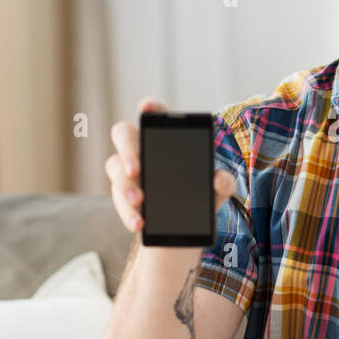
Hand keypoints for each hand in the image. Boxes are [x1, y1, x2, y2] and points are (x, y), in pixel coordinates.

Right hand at [106, 97, 236, 233]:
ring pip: (114, 167)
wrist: (182, 230)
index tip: (147, 108)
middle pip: (123, 133)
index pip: (155, 113)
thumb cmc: (198, 198)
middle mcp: (141, 149)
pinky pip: (117, 200)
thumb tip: (219, 178)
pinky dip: (128, 212)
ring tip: (139, 201)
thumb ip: (225, 183)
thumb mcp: (217, 192)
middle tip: (137, 169)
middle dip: (127, 148)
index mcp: (165, 139)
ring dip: (125, 185)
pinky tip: (139, 222)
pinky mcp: (123, 197)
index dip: (150, 107)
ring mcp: (128, 172)